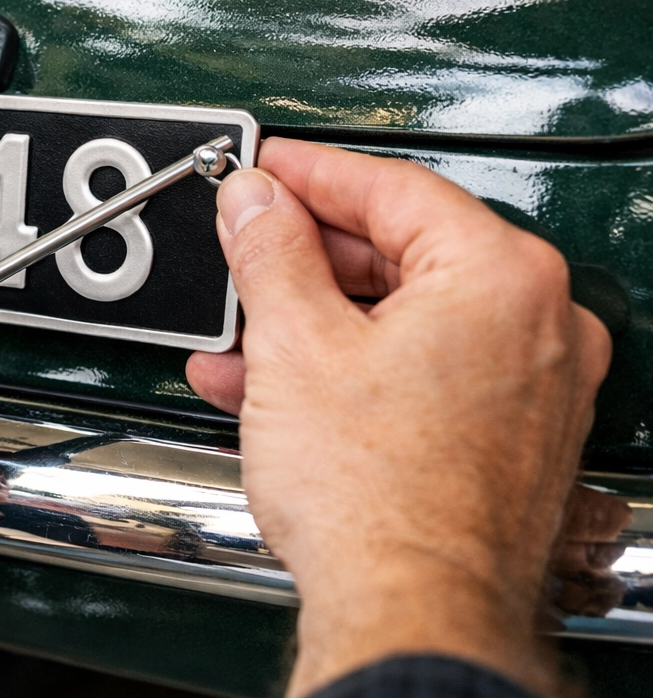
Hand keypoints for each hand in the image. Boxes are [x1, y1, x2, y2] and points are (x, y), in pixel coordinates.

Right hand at [184, 139, 609, 696]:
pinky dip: (348, 370)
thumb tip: (258, 200)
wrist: (410, 611)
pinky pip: (419, 371)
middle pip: (401, 253)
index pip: (392, 187)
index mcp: (503, 277)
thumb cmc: (381, 500)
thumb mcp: (294, 342)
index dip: (308, 173)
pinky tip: (277, 387)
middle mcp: (539, 324)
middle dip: (302, 260)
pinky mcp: (509, 437)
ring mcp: (532, 387)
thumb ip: (271, 250)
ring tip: (239, 339)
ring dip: (310, 323)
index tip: (264, 168)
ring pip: (403, 319)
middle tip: (244, 248)